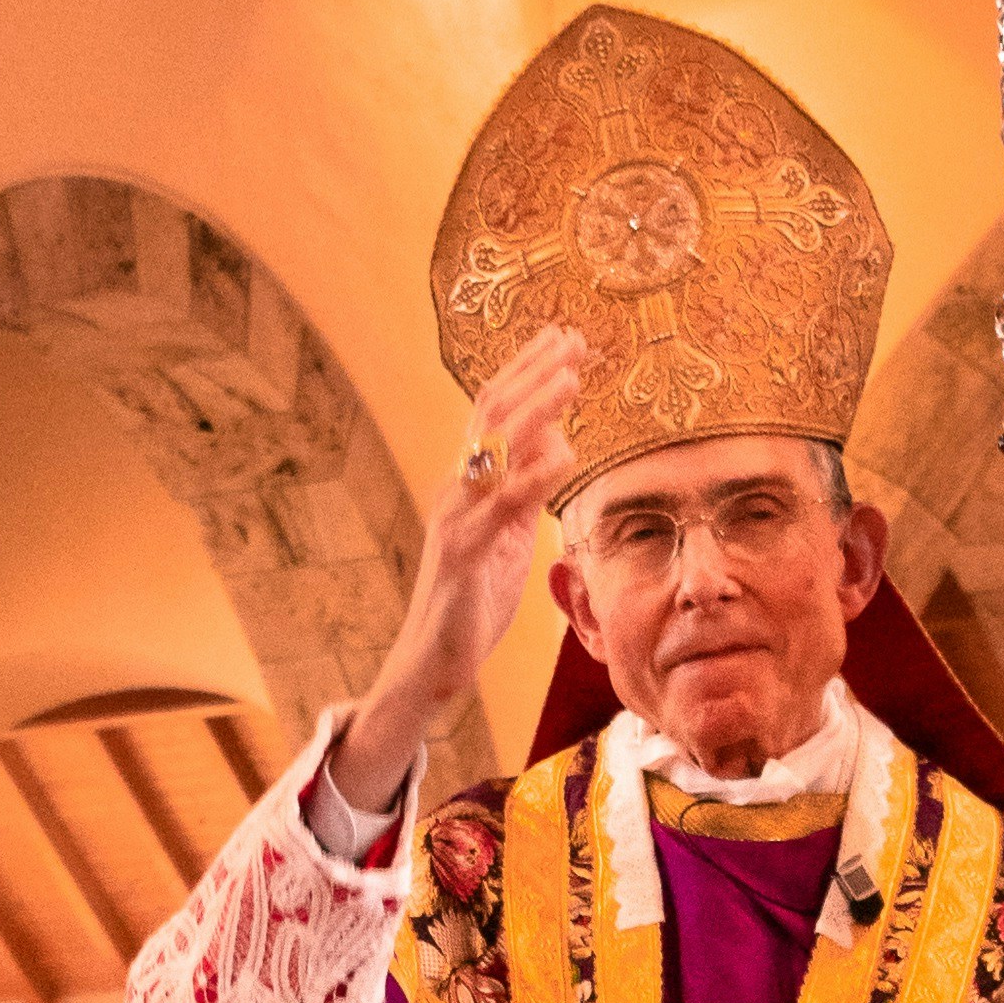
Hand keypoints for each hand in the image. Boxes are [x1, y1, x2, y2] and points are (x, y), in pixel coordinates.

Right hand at [325, 325, 590, 824]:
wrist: (432, 665)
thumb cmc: (474, 602)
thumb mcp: (511, 536)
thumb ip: (528, 491)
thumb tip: (556, 443)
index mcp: (468, 484)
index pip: (496, 414)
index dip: (528, 373)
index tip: (563, 340)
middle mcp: (456, 489)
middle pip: (493, 414)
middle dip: (533, 371)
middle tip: (571, 337)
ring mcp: (455, 518)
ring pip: (494, 449)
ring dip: (534, 407)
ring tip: (571, 373)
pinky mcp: (462, 555)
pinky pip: (499, 508)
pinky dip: (531, 477)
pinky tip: (564, 454)